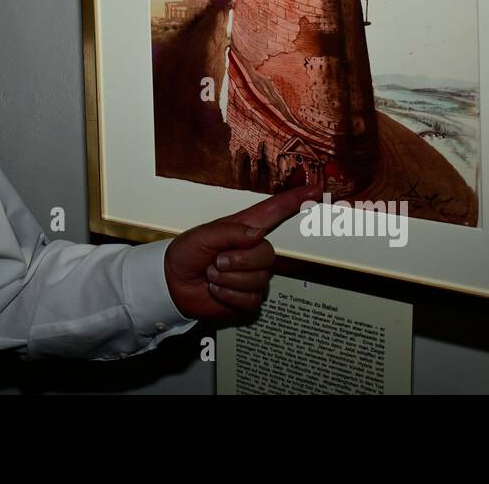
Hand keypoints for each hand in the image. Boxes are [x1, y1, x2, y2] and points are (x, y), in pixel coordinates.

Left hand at [164, 182, 321, 323]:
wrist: (172, 285)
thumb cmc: (185, 254)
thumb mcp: (201, 236)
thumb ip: (229, 232)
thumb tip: (257, 235)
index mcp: (244, 229)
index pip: (274, 212)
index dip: (294, 201)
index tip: (316, 190)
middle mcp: (253, 251)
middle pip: (267, 255)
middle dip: (238, 261)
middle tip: (215, 262)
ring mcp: (254, 276)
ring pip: (258, 280)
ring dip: (228, 280)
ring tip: (212, 275)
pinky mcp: (249, 299)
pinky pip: (250, 300)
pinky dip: (228, 296)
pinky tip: (217, 291)